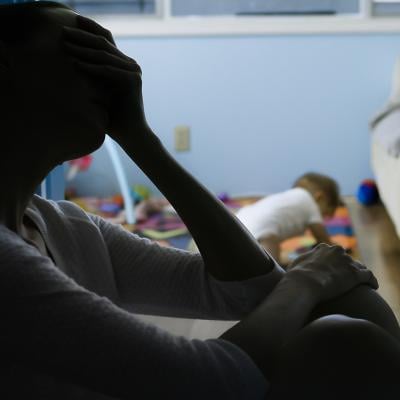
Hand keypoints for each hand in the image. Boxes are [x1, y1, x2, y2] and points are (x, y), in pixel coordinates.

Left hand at [62, 16, 148, 142]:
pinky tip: (76, 64)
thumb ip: (92, 73)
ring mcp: (134, 71)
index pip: (105, 40)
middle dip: (82, 36)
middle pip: (104, 43)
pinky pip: (108, 70)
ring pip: (104, 55)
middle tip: (62, 31)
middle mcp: (130, 64)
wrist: (130, 133)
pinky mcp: (133, 80)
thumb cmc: (113, 116)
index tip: (70, 22)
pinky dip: (92, 67)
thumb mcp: (99, 89)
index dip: (89, 29)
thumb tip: (71, 58)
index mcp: (123, 64)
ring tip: (65, 46)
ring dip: (83, 50)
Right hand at [285, 243, 377, 301]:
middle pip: (347, 258)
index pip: (333, 253)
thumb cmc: (296, 276)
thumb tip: (296, 265)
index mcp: (323, 248)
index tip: (334, 270)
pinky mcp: (355, 274)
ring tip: (362, 284)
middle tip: (347, 278)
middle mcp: (337, 251)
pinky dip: (371, 281)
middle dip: (347, 267)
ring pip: (359, 266)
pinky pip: (369, 276)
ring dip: (360, 274)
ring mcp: (347, 261)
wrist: (304, 283)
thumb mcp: (295, 264)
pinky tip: (372, 287)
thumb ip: (301, 262)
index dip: (334, 262)